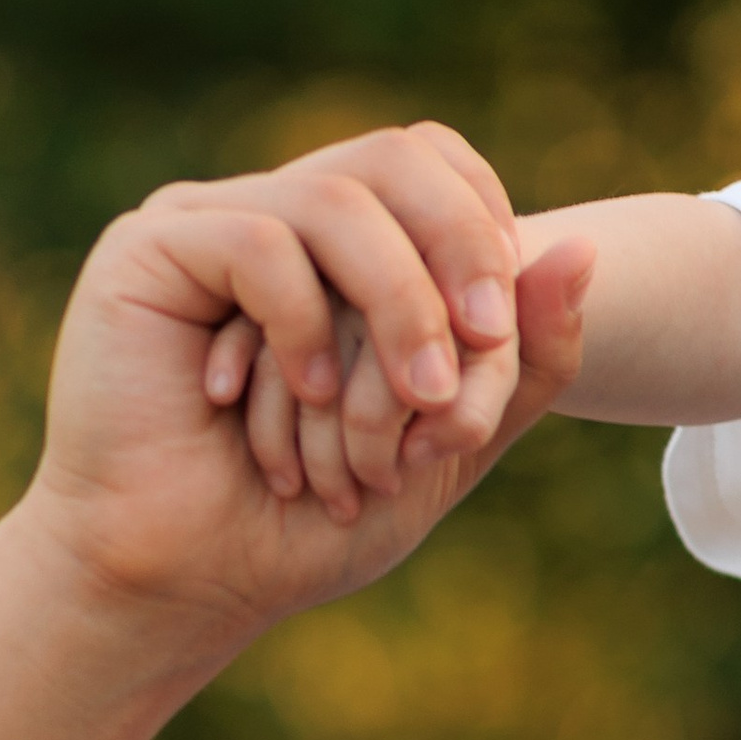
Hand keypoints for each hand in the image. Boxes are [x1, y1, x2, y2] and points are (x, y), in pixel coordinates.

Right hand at [23, 152, 592, 662]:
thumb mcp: (451, 440)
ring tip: (413, 402)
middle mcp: (276, 214)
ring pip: (338, 202)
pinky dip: (303, 323)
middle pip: (396, 158)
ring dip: (397, 305)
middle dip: (460, 251)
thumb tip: (590, 248)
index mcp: (343, 247)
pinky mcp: (150, 249)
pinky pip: (258, 242)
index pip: (437, 166)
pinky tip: (309, 395)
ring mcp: (210, 223)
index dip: (486, 229)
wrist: (194, 581)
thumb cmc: (315, 520)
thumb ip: (523, 356)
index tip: (501, 332)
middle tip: (483, 345)